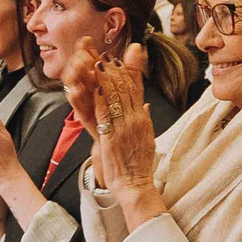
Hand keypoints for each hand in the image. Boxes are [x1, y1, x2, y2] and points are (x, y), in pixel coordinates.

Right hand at [62, 35, 147, 135]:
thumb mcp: (131, 88)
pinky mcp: (84, 117)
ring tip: (78, 66)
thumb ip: (132, 68)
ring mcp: (85, 102)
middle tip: (80, 52)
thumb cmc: (124, 113)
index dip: (85, 49)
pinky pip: (76, 106)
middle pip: (78, 69)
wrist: (122, 141)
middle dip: (78, 59)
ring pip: (73, 85)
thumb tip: (137, 46)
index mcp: (99, 79)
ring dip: (74, 75)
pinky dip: (76, 97)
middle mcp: (90, 89)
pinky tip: (77, 89)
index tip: (86, 40)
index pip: (88, 59)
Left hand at [92, 56, 161, 205]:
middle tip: (105, 57)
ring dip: (106, 79)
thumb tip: (145, 106)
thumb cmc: (138, 164)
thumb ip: (144, 119)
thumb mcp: (147, 138)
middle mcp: (136, 120)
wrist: (135, 183)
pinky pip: (105, 113)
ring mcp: (125, 128)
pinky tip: (95, 87)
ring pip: (116, 97)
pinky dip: (100, 99)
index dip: (126, 73)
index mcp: (143, 119)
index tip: (117, 61)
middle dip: (114, 71)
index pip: (136, 90)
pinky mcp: (112, 137)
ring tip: (98, 65)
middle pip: (126, 89)